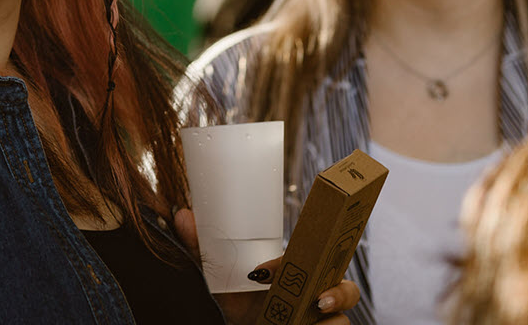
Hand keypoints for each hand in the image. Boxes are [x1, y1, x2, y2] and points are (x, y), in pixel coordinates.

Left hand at [173, 208, 359, 324]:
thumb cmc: (235, 304)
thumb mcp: (218, 279)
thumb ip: (201, 249)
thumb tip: (181, 214)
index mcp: (295, 272)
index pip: (307, 259)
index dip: (285, 265)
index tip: (260, 274)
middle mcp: (315, 294)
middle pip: (346, 287)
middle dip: (339, 292)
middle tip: (318, 299)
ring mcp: (320, 319)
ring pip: (345, 318)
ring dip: (332, 321)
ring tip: (310, 319)